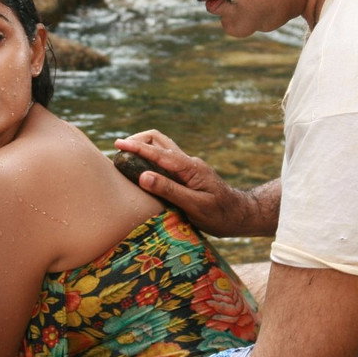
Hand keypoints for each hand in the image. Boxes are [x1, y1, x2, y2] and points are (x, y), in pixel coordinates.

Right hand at [115, 130, 274, 236]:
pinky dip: (151, 158)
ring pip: (162, 147)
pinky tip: (143, 170)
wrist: (240, 215)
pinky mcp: (187, 174)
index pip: (157, 152)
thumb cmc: (220, 214)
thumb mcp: (195, 205)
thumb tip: (143, 176)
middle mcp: (188, 162)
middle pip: (159, 140)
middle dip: (138, 140)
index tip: (117, 145)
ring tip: (126, 156)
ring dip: (144, 147)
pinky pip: (165, 160)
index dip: (136, 147)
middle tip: (120, 149)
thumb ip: (170, 190)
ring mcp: (188, 167)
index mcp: (189, 167)